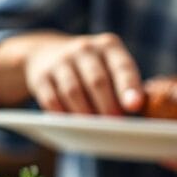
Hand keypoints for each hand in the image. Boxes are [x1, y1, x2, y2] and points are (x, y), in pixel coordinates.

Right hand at [23, 33, 142, 114]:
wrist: (48, 53)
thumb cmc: (94, 68)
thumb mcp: (111, 66)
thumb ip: (125, 86)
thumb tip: (135, 116)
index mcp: (109, 46)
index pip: (122, 67)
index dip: (129, 87)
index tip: (134, 106)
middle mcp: (85, 48)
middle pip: (97, 81)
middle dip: (108, 106)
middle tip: (115, 126)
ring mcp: (61, 60)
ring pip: (74, 92)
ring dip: (86, 114)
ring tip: (95, 130)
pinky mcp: (41, 75)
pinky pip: (52, 99)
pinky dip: (64, 115)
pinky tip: (72, 125)